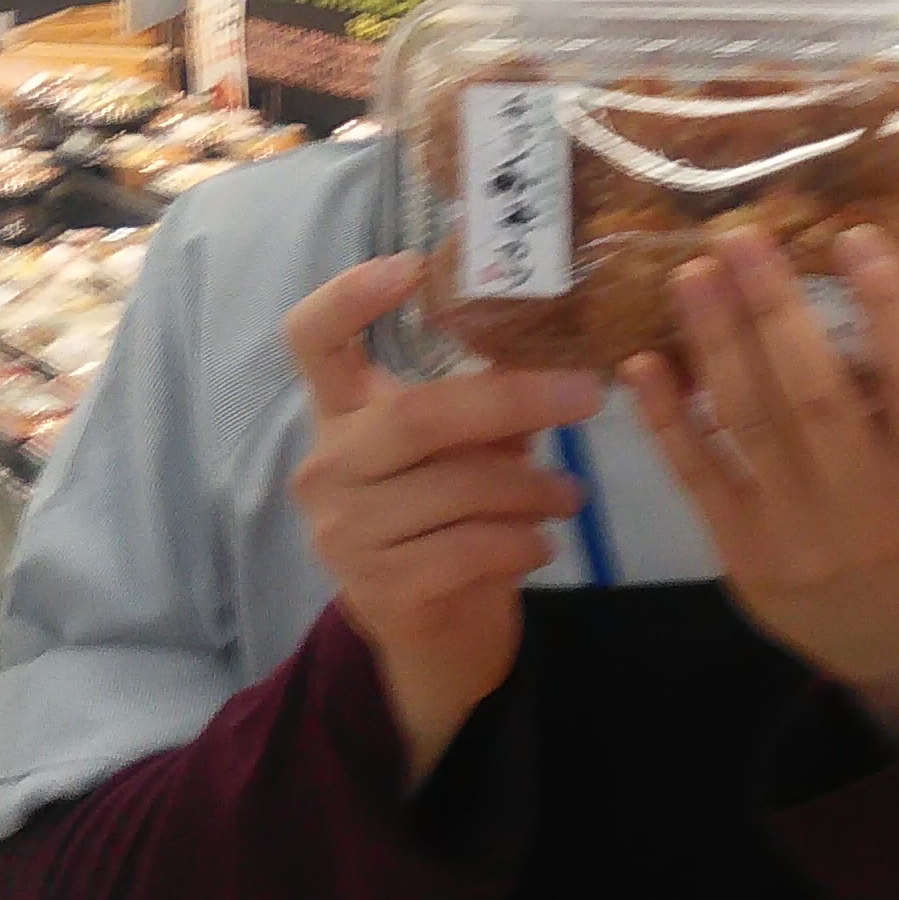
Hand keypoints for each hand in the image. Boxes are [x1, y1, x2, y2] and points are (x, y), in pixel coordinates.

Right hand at [285, 256, 601, 789]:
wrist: (430, 634)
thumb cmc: (449, 521)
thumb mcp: (461, 451)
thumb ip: (488, 397)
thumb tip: (566, 337)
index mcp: (340, 414)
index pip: (311, 338)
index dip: (349, 296)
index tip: (411, 265)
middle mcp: (326, 467)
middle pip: (415, 415)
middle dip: (512, 400)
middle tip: (587, 394)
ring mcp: (343, 533)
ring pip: (452, 488)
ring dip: (530, 488)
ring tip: (573, 495)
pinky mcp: (377, 590)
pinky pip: (464, 551)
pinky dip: (517, 543)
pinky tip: (543, 545)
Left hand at [623, 223, 898, 741]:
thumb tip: (831, 296)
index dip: (891, 304)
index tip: (855, 236)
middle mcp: (865, 504)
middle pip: (815, 394)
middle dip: (773, 308)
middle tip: (739, 236)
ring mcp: (797, 534)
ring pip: (749, 424)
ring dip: (714, 343)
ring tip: (691, 276)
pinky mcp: (741, 555)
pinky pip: (697, 474)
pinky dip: (667, 417)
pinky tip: (643, 364)